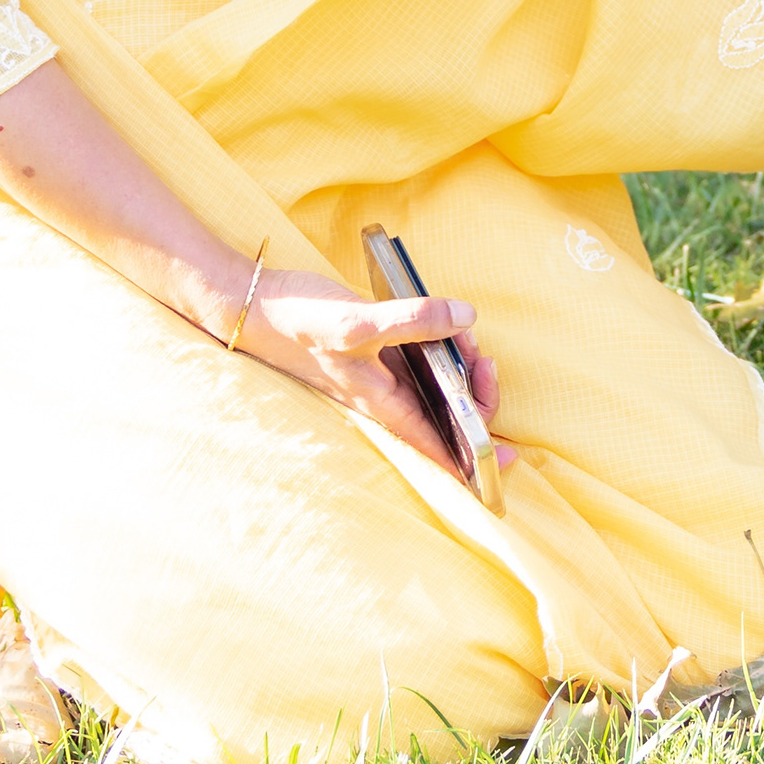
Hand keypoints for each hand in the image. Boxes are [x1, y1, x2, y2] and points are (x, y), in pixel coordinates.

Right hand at [234, 268, 508, 481]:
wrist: (254, 303)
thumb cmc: (299, 322)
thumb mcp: (358, 322)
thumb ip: (413, 319)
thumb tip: (465, 317)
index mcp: (384, 405)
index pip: (438, 448)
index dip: (475, 460)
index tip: (509, 458)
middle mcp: (386, 397)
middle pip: (446, 416)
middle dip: (478, 395)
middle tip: (484, 360)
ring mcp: (383, 374)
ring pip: (437, 385)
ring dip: (462, 367)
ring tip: (466, 334)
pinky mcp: (378, 350)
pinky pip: (423, 359)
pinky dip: (443, 346)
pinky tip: (448, 323)